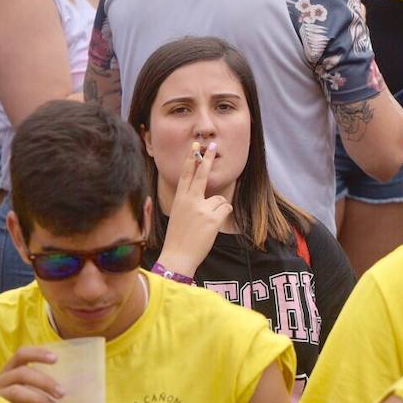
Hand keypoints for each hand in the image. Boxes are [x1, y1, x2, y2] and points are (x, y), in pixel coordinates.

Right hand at [0, 346, 61, 402]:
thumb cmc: (15, 401)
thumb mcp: (23, 387)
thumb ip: (36, 381)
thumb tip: (60, 389)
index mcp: (9, 371)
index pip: (21, 355)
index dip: (37, 354)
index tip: (56, 359)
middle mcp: (0, 381)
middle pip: (22, 373)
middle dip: (45, 382)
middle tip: (62, 394)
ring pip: (16, 392)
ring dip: (40, 399)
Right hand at [158, 142, 232, 276]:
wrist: (177, 257)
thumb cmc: (178, 238)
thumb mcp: (179, 215)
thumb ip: (190, 202)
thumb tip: (205, 194)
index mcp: (179, 200)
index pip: (185, 175)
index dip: (191, 159)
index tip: (195, 147)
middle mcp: (190, 201)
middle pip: (202, 175)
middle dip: (208, 158)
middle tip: (213, 144)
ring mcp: (201, 209)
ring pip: (219, 199)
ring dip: (217, 210)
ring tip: (205, 224)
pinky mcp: (213, 218)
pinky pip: (225, 208)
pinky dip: (222, 216)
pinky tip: (211, 227)